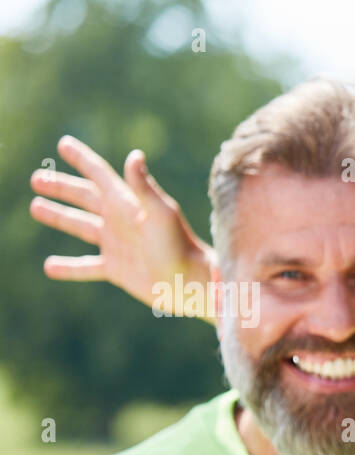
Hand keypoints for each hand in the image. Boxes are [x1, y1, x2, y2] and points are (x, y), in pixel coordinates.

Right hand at [29, 136, 214, 320]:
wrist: (190, 282)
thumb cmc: (179, 245)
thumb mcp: (160, 212)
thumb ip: (144, 186)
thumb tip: (134, 155)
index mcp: (128, 203)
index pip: (99, 174)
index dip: (82, 159)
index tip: (64, 144)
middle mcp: (120, 221)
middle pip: (84, 198)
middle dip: (61, 187)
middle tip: (37, 178)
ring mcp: (117, 245)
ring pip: (79, 227)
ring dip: (58, 217)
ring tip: (36, 207)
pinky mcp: (117, 270)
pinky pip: (86, 267)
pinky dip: (69, 268)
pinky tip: (50, 267)